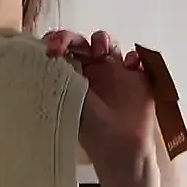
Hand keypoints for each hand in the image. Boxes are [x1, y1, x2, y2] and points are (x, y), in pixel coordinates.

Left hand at [44, 29, 157, 177]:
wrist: (121, 147)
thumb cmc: (92, 129)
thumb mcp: (69, 100)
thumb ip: (61, 75)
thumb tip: (49, 52)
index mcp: (72, 78)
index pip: (61, 52)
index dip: (57, 43)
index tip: (53, 48)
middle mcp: (91, 72)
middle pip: (82, 43)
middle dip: (76, 39)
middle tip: (73, 46)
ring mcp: (114, 73)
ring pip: (107, 44)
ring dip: (103, 41)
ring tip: (102, 52)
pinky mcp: (137, 77)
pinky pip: (135, 57)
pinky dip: (133, 56)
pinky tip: (130, 64)